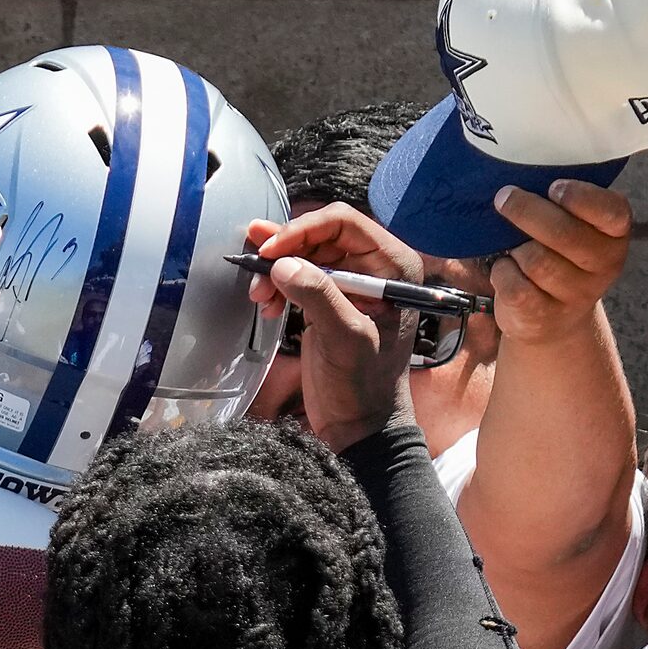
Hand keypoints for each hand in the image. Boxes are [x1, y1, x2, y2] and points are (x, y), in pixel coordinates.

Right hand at [245, 205, 420, 451]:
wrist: (360, 424)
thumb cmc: (363, 384)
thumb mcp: (344, 339)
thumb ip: (318, 296)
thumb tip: (282, 264)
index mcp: (392, 267)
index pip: (343, 223)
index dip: (303, 230)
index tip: (270, 251)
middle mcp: (375, 268)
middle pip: (321, 235)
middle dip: (286, 249)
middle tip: (254, 265)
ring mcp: (351, 285)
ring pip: (305, 255)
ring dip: (276, 270)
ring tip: (257, 295)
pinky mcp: (330, 302)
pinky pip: (299, 278)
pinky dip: (278, 286)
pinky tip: (266, 305)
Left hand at [488, 181, 631, 348]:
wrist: (554, 322)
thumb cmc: (560, 259)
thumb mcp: (575, 230)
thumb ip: (563, 207)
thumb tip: (521, 181)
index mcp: (616, 236)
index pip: (611, 212)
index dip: (580, 197)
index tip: (553, 187)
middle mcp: (604, 266)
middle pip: (563, 233)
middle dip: (527, 211)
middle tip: (505, 198)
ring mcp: (576, 295)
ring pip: (535, 259)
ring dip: (515, 248)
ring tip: (513, 247)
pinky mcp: (544, 316)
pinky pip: (514, 285)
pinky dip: (502, 272)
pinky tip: (506, 270)